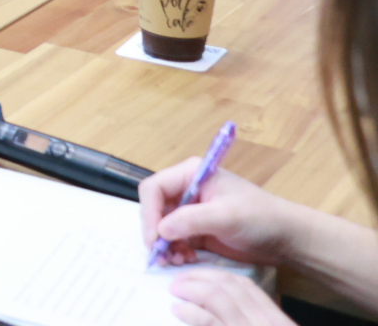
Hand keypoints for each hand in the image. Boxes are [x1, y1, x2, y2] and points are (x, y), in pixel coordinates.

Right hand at [141, 159, 300, 268]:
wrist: (286, 239)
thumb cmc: (261, 217)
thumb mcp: (226, 216)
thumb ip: (191, 220)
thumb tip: (160, 231)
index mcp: (191, 174)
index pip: (154, 188)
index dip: (149, 212)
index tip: (155, 237)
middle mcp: (186, 190)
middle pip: (154, 209)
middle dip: (156, 232)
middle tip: (162, 255)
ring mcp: (190, 211)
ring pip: (161, 227)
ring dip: (165, 245)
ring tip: (176, 260)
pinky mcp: (196, 230)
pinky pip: (174, 240)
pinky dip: (175, 251)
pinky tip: (186, 259)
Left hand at [168, 268, 292, 325]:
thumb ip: (250, 319)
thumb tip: (222, 309)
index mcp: (277, 320)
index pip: (247, 287)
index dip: (218, 276)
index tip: (199, 274)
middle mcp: (267, 322)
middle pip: (232, 286)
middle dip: (201, 277)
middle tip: (180, 278)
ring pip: (219, 298)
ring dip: (192, 289)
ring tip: (175, 289)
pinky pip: (210, 320)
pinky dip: (191, 311)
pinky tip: (178, 308)